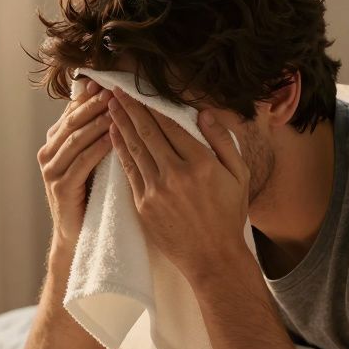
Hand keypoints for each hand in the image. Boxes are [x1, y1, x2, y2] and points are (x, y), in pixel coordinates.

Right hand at [38, 77, 114, 249]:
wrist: (78, 234)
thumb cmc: (91, 194)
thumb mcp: (92, 159)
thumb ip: (97, 134)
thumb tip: (115, 102)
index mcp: (54, 142)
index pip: (72, 112)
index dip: (89, 97)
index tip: (108, 81)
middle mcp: (48, 153)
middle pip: (72, 121)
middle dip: (94, 105)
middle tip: (115, 90)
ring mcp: (51, 171)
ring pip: (76, 139)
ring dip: (98, 122)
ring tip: (118, 110)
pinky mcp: (60, 188)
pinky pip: (82, 162)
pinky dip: (98, 148)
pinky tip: (114, 139)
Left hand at [107, 86, 251, 283]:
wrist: (213, 258)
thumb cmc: (229, 215)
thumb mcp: (239, 175)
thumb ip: (223, 141)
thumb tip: (204, 114)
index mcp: (201, 163)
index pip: (171, 125)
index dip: (153, 106)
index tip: (141, 91)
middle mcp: (176, 174)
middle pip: (148, 132)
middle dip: (130, 109)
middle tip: (116, 90)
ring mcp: (157, 190)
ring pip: (135, 149)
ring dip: (121, 125)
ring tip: (110, 106)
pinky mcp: (144, 205)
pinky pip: (129, 171)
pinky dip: (120, 150)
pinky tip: (114, 136)